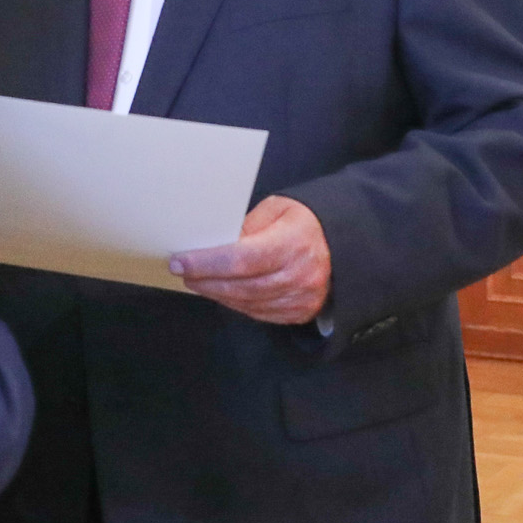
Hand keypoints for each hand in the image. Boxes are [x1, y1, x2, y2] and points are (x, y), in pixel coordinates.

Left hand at [169, 196, 330, 324]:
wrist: (343, 246)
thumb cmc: (304, 222)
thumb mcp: (276, 209)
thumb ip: (245, 227)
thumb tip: (212, 245)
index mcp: (293, 243)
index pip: (241, 258)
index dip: (206, 263)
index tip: (180, 261)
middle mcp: (299, 275)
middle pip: (241, 285)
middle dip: (205, 279)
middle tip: (182, 271)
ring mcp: (301, 299)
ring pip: (247, 302)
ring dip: (216, 293)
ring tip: (196, 281)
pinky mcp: (299, 313)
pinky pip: (258, 313)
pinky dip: (235, 303)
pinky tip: (221, 292)